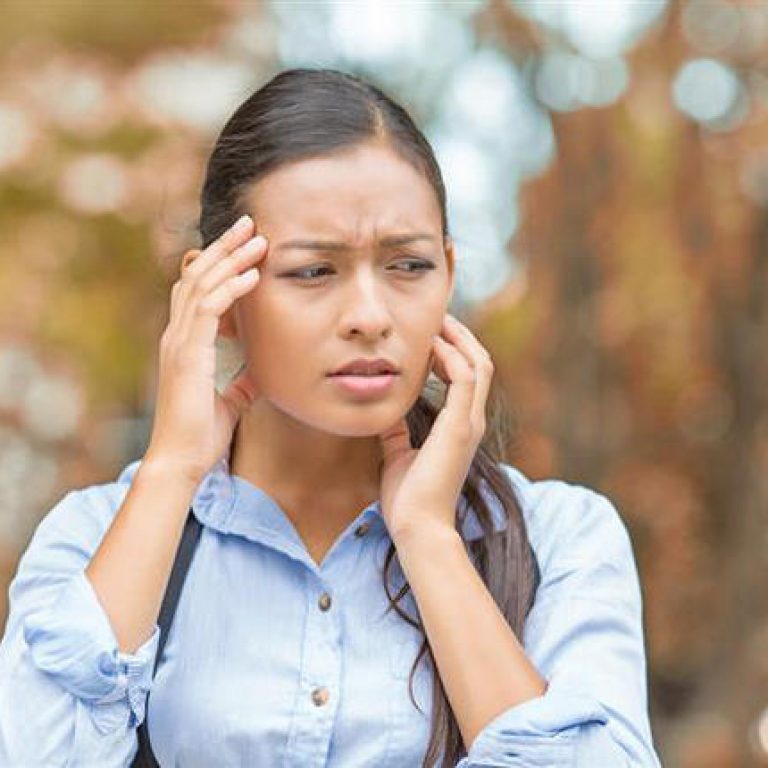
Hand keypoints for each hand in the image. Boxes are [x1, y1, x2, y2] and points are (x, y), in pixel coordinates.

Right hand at [144, 214, 267, 483]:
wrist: (181, 461)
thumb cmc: (201, 435)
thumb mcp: (230, 403)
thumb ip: (241, 384)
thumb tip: (259, 375)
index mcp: (185, 343)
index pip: (198, 290)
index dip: (219, 265)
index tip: (245, 245)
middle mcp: (177, 336)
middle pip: (197, 276)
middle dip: (224, 247)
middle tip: (250, 223)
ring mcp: (179, 342)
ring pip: (202, 284)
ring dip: (230, 258)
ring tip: (257, 237)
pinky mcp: (187, 354)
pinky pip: (208, 309)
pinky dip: (231, 288)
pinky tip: (253, 275)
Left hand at [377, 313, 493, 541]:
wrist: (417, 527)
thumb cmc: (408, 498)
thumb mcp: (398, 454)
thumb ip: (397, 432)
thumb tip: (386, 412)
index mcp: (460, 426)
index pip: (467, 375)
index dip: (453, 349)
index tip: (429, 333)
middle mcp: (471, 420)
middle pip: (479, 362)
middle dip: (460, 336)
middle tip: (436, 317)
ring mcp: (469, 423)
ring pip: (478, 364)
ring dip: (458, 338)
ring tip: (436, 322)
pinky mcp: (460, 428)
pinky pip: (465, 378)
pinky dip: (451, 356)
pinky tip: (430, 346)